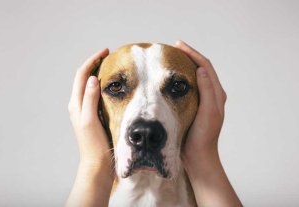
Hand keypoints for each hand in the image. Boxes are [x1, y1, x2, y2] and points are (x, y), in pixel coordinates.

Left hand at [66, 48, 112, 206]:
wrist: (96, 163)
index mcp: (76, 104)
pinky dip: (101, 86)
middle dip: (95, 64)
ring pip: (89, 86)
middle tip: (109, 57)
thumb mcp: (91, 119)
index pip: (82, 75)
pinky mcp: (92, 115)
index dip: (92, 61)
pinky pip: (94, 94)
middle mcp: (78, 105)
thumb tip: (92, 78)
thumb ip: (90, 99)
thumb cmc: (94, 144)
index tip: (105, 52)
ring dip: (98, 73)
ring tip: (111, 67)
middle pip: (84, 78)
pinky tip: (112, 87)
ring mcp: (84, 110)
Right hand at [176, 41, 241, 206]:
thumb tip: (201, 69)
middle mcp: (212, 95)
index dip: (193, 54)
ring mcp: (203, 100)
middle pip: (201, 68)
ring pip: (195, 77)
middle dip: (189, 56)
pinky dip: (181, 78)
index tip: (178, 45)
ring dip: (185, 66)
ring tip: (172, 59)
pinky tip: (171, 78)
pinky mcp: (194, 106)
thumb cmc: (203, 136)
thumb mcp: (208, 113)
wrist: (199, 155)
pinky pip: (188, 87)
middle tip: (174, 48)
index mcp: (217, 94)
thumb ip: (208, 91)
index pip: (205, 67)